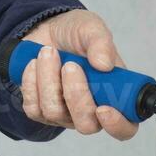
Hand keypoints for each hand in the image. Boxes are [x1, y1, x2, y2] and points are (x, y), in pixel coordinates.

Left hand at [17, 8, 138, 140]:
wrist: (47, 30)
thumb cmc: (76, 34)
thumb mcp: (91, 28)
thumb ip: (101, 43)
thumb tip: (103, 65)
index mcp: (115, 96)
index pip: (125, 128)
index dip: (116, 124)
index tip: (103, 108)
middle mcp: (91, 112)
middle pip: (86, 124)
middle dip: (76, 94)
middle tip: (70, 64)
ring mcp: (64, 114)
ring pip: (54, 112)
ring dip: (49, 79)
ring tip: (48, 52)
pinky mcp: (39, 109)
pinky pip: (32, 107)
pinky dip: (31, 82)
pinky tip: (34, 62)